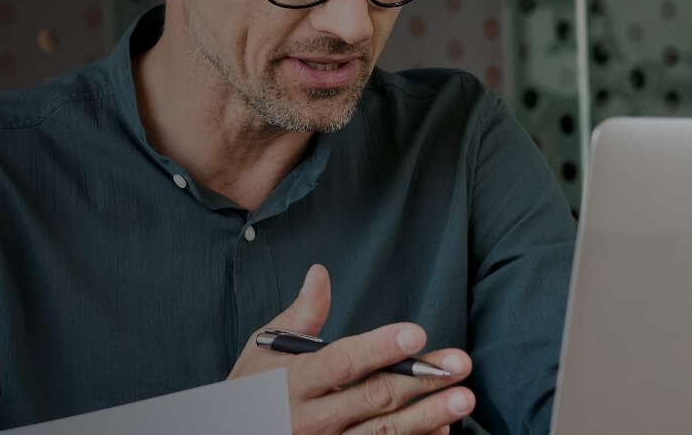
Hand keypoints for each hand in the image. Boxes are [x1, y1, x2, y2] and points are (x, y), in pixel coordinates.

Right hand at [227, 265, 474, 434]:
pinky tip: (442, 430)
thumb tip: (320, 273)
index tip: (416, 333)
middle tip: (459, 365)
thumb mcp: (264, 350)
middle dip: (420, 381)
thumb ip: (300, 314)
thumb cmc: (250, 390)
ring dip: (427, 416)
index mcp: (293, 381)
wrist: (228, 433)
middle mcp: (310, 417)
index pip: (342, 362)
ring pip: (383, 432)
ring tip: (463, 399)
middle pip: (372, 398)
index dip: (379, 348)